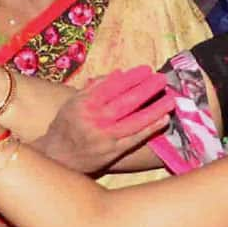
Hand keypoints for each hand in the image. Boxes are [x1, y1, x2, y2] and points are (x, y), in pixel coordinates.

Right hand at [35, 66, 174, 173]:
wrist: (57, 157)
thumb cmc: (65, 126)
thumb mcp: (73, 102)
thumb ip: (94, 87)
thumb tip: (117, 73)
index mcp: (86, 104)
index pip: (113, 86)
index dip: (132, 77)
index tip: (146, 69)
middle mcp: (96, 119)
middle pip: (126, 101)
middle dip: (146, 89)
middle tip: (161, 79)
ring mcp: (106, 136)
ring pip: (134, 120)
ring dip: (154, 109)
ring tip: (170, 99)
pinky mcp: (113, 152)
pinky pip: (135, 138)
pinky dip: (150, 128)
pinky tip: (163, 119)